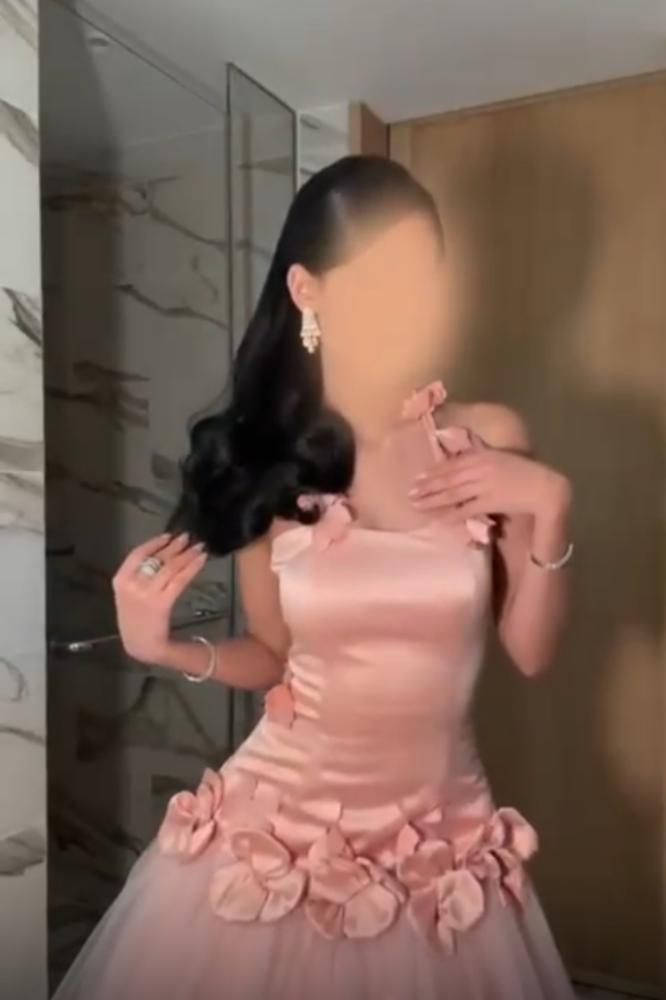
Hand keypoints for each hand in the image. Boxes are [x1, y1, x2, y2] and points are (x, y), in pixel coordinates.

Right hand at [111, 532, 207, 662]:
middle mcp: (132, 584)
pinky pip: (180, 579)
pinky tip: (201, 559)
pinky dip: (192, 567)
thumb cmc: (135, 619)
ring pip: (171, 567)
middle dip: (175, 546)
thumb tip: (160, 554)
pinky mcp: (162, 602)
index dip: (154, 543)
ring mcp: (146, 593)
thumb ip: (138, 576)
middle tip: (188, 537)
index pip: (137, 553)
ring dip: (187, 554)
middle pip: (157, 558)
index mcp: (120, 580)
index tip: (168, 536)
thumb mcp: (127, 595)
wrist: (140, 644)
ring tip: (199, 547)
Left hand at [409, 435, 570, 523]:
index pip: (451, 465)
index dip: (432, 473)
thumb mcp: (499, 459)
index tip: (417, 478)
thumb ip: (479, 459)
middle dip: (427, 487)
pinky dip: (451, 514)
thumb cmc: (523, 472)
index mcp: (482, 456)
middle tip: (410, 494)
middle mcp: (480, 469)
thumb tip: (458, 462)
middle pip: (447, 479)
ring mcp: (484, 486)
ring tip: (417, 505)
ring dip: (433, 500)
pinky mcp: (490, 503)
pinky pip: (466, 510)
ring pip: (452, 494)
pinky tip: (438, 518)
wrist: (544, 487)